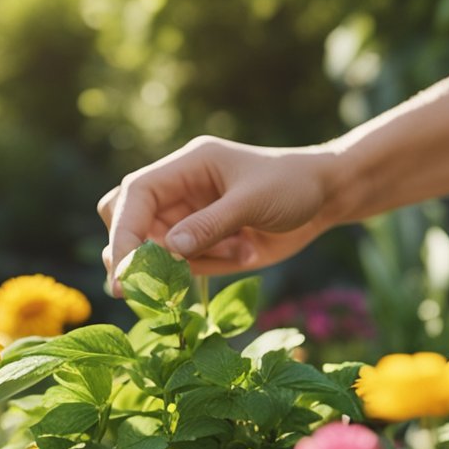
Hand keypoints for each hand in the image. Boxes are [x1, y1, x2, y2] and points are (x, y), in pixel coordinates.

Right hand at [98, 136, 340, 291]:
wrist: (325, 197)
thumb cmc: (293, 185)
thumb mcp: (253, 202)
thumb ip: (210, 224)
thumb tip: (167, 249)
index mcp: (186, 166)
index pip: (135, 194)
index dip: (123, 231)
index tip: (123, 271)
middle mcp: (178, 190)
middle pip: (125, 218)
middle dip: (132, 252)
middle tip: (150, 282)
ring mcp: (186, 217)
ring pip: (153, 249)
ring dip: (184, 263)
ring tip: (236, 250)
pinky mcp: (200, 241)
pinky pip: (181, 265)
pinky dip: (205, 268)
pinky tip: (244, 251)